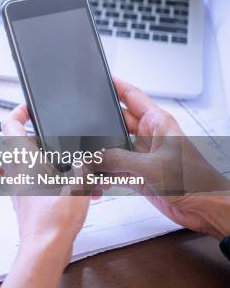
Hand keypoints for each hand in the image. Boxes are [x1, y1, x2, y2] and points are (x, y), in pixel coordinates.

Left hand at [0, 105, 89, 287]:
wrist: (46, 246)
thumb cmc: (53, 216)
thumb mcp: (78, 180)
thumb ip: (82, 163)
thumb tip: (86, 157)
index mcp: (24, 158)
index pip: (10, 124)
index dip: (18, 111)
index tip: (30, 107)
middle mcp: (17, 171)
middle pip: (25, 145)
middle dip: (47, 141)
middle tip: (65, 140)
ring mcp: (20, 188)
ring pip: (35, 166)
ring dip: (56, 164)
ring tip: (81, 171)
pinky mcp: (28, 202)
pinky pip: (42, 184)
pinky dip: (58, 183)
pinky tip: (82, 192)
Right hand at [98, 78, 229, 239]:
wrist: (205, 209)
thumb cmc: (196, 183)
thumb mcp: (153, 167)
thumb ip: (120, 159)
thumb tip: (94, 157)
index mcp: (157, 123)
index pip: (132, 96)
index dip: (115, 85)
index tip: (98, 78)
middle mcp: (148, 136)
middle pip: (115, 124)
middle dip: (99, 128)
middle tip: (81, 129)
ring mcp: (142, 155)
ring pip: (112, 148)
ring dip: (100, 156)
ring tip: (88, 161)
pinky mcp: (138, 174)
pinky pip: (113, 169)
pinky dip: (104, 175)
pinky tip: (97, 180)